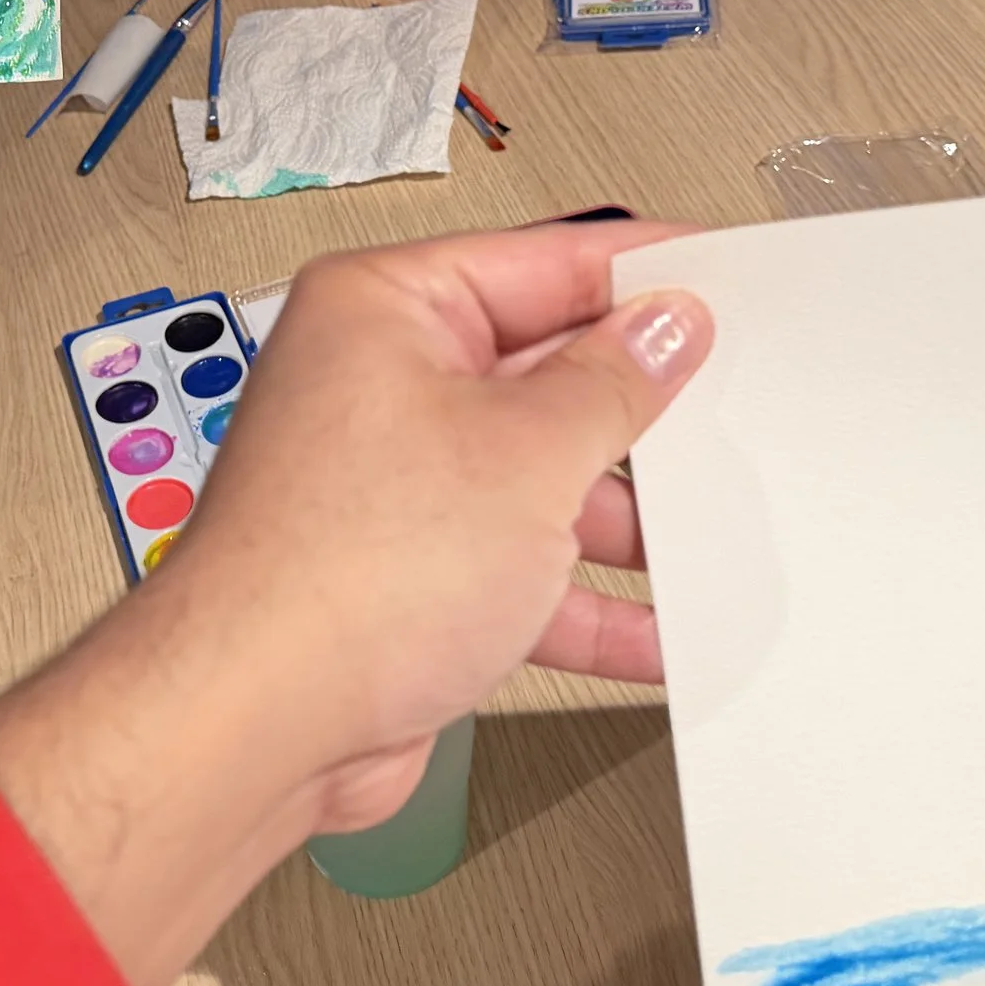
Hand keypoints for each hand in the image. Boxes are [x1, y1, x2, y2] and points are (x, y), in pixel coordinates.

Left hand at [0, 222, 711, 985]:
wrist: (254, 723)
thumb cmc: (340, 574)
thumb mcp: (528, 454)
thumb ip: (611, 384)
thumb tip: (663, 326)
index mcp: (385, 308)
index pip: (539, 262)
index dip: (639, 275)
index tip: (720, 281)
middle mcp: (376, 383)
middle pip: (540, 371)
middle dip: (633, 411)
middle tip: (729, 411)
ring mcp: (386, 483)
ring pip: (531, 479)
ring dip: (616, 521)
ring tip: (703, 536)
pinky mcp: (399, 574)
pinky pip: (512, 569)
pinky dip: (579, 601)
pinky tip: (651, 632)